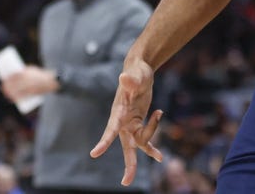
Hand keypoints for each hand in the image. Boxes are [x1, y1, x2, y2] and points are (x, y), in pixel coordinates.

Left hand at [1, 66, 57, 100]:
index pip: (14, 76)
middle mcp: (26, 81)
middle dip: (6, 86)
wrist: (49, 81)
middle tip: (2, 87)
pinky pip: (21, 97)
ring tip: (5, 93)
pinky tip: (11, 99)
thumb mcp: (31, 69)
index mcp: (26, 74)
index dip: (7, 79)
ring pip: (15, 91)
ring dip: (8, 93)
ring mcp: (28, 88)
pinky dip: (15, 98)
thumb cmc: (39, 74)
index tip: (4, 80)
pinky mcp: (30, 94)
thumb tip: (14, 72)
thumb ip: (23, 71)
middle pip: (13, 84)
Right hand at [90, 58, 163, 185]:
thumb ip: (131, 79)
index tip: (94, 154)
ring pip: (139, 143)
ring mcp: (130, 124)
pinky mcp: (138, 124)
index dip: (104, 141)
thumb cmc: (136, 72)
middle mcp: (123, 121)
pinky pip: (145, 140)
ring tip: (160, 156)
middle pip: (125, 146)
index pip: (111, 128)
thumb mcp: (136, 74)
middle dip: (128, 164)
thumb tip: (124, 77)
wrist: (140, 72)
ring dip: (150, 148)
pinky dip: (152, 148)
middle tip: (125, 182)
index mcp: (119, 111)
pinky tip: (160, 157)